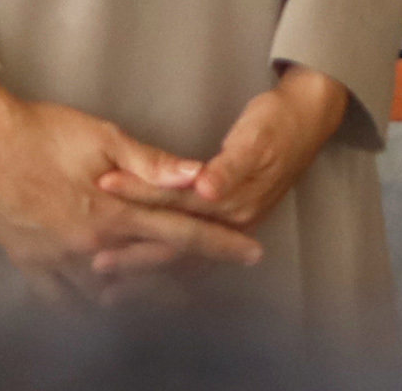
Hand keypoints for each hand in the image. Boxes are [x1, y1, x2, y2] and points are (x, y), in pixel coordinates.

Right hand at [0, 81, 265, 302]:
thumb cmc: (43, 132)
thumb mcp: (103, 137)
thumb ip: (152, 163)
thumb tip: (198, 176)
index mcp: (112, 214)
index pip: (180, 235)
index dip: (220, 245)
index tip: (252, 254)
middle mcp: (88, 248)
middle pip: (152, 273)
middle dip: (189, 278)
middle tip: (217, 284)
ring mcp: (57, 263)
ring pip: (110, 298)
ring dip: (143, 299)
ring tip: (171, 302)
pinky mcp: (31, 266)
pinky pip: (64, 303)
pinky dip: (89, 308)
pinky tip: (106, 307)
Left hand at [89, 66, 352, 275]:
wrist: (307, 121)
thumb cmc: (276, 123)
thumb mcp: (256, 138)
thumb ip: (230, 167)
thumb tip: (206, 188)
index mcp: (234, 200)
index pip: (177, 202)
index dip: (139, 194)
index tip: (104, 187)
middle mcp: (232, 220)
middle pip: (174, 236)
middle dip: (134, 247)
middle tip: (93, 257)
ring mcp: (231, 224)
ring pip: (180, 252)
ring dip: (145, 264)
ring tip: (109, 280)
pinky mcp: (228, 222)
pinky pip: (191, 251)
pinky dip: (164, 262)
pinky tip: (142, 272)